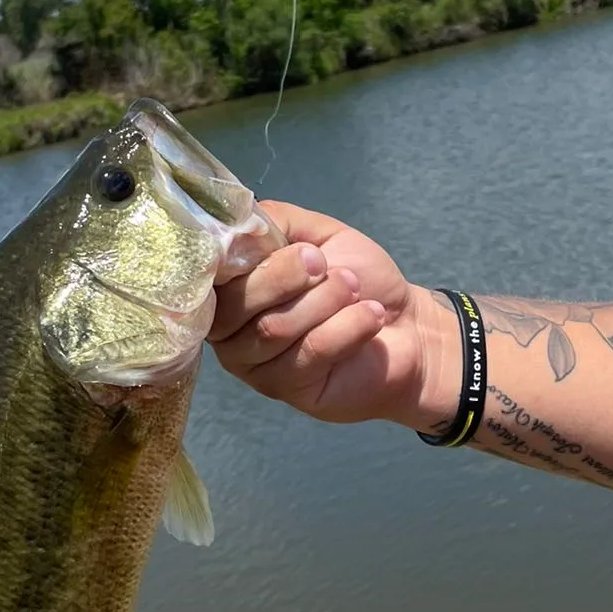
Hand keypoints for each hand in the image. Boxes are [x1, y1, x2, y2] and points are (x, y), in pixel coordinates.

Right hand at [209, 201, 450, 430]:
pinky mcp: (288, 391)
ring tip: (353, 288)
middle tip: (324, 264)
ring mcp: (255, 367)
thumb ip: (272, 222)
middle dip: (286, 275)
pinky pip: (309, 352)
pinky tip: (371, 315)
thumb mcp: (314, 233)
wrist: (405, 326)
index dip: (235, 256)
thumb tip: (237, 221)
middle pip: (235, 306)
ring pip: (273, 329)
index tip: (282, 241)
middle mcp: (229, 333)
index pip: (207, 276)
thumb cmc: (354, 277)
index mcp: (227, 290)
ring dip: (323, 300)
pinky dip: (347, 326)